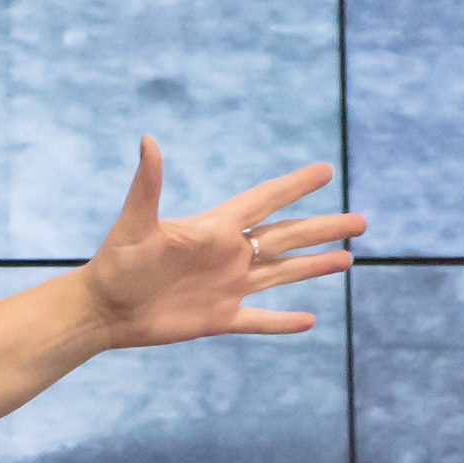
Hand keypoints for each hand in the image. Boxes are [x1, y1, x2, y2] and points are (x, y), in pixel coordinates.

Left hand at [74, 138, 356, 350]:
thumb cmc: (114, 262)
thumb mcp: (134, 223)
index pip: (265, 201)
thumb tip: (146, 140)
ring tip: (349, 259)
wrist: (102, 309)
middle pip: (287, 238)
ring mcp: (226, 287)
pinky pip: (259, 320)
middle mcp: (227, 255)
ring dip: (315, 266)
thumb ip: (148, 185)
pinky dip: (283, 322)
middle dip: (323, 228)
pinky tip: (310, 319)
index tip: (325, 170)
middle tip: (361, 221)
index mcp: (215, 229)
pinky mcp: (218, 318)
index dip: (294, 186)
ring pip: (282, 274)